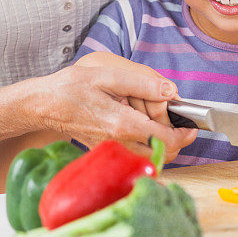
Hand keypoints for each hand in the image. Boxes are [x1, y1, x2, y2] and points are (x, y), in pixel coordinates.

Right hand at [32, 52, 197, 162]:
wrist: (44, 105)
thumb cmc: (72, 88)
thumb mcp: (107, 76)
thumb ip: (141, 83)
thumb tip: (169, 90)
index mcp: (122, 124)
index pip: (165, 140)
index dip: (184, 135)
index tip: (192, 127)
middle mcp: (119, 143)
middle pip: (161, 156)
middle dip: (176, 143)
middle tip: (180, 125)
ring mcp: (111, 151)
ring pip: (149, 160)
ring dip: (162, 147)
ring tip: (161, 125)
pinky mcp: (105, 152)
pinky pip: (134, 158)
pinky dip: (146, 148)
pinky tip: (142, 129)